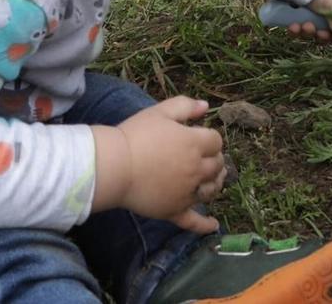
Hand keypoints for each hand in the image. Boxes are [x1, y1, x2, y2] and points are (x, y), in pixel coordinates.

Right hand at [116, 98, 223, 231]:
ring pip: (211, 191)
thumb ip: (185, 106)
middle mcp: (196, 170)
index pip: (216, 141)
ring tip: (212, 180)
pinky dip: (205, 225)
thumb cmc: (135, 135)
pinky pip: (193, 221)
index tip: (199, 137)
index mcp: (194, 144)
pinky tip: (214, 225)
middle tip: (205, 157)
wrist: (114, 165)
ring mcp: (187, 193)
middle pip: (217, 166)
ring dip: (215, 184)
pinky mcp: (174, 211)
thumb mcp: (160, 112)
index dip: (210, 138)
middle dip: (214, 159)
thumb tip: (206, 106)